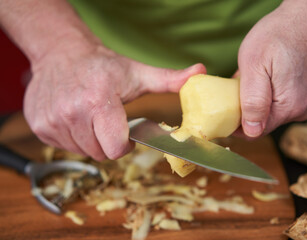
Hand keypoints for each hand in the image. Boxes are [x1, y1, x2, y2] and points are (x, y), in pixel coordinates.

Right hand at [24, 41, 205, 160]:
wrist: (62, 53)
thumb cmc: (103, 66)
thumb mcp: (138, 73)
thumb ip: (170, 79)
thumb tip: (200, 73)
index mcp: (99, 102)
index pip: (116, 148)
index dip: (125, 144)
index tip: (126, 131)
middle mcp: (72, 113)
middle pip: (100, 153)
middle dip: (109, 142)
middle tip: (109, 121)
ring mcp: (52, 122)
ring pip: (82, 152)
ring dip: (91, 140)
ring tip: (92, 117)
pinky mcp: (40, 127)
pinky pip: (64, 147)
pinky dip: (73, 137)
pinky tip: (75, 117)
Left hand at [235, 1, 306, 138]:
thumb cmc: (280, 34)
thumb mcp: (255, 66)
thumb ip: (253, 102)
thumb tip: (252, 131)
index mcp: (289, 107)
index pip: (255, 132)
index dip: (235, 124)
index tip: (222, 111)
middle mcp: (302, 110)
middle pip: (262, 122)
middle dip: (244, 109)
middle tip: (235, 88)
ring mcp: (306, 102)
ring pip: (270, 112)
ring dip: (255, 101)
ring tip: (250, 79)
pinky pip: (280, 102)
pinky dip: (267, 94)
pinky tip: (263, 77)